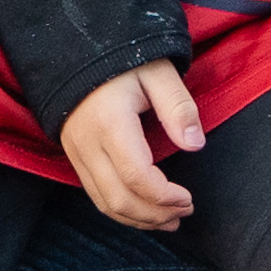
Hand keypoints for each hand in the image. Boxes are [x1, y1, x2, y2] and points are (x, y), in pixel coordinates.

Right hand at [60, 58, 203, 228]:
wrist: (77, 49)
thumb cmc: (123, 60)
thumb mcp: (157, 73)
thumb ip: (178, 107)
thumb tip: (195, 144)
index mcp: (110, 122)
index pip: (137, 176)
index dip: (165, 196)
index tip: (189, 198)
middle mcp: (87, 143)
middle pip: (119, 199)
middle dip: (155, 215)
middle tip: (185, 213)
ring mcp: (76, 153)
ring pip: (105, 203)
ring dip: (139, 219)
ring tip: (169, 221)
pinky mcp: (74, 156)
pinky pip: (95, 195)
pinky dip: (121, 210)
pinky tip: (143, 211)